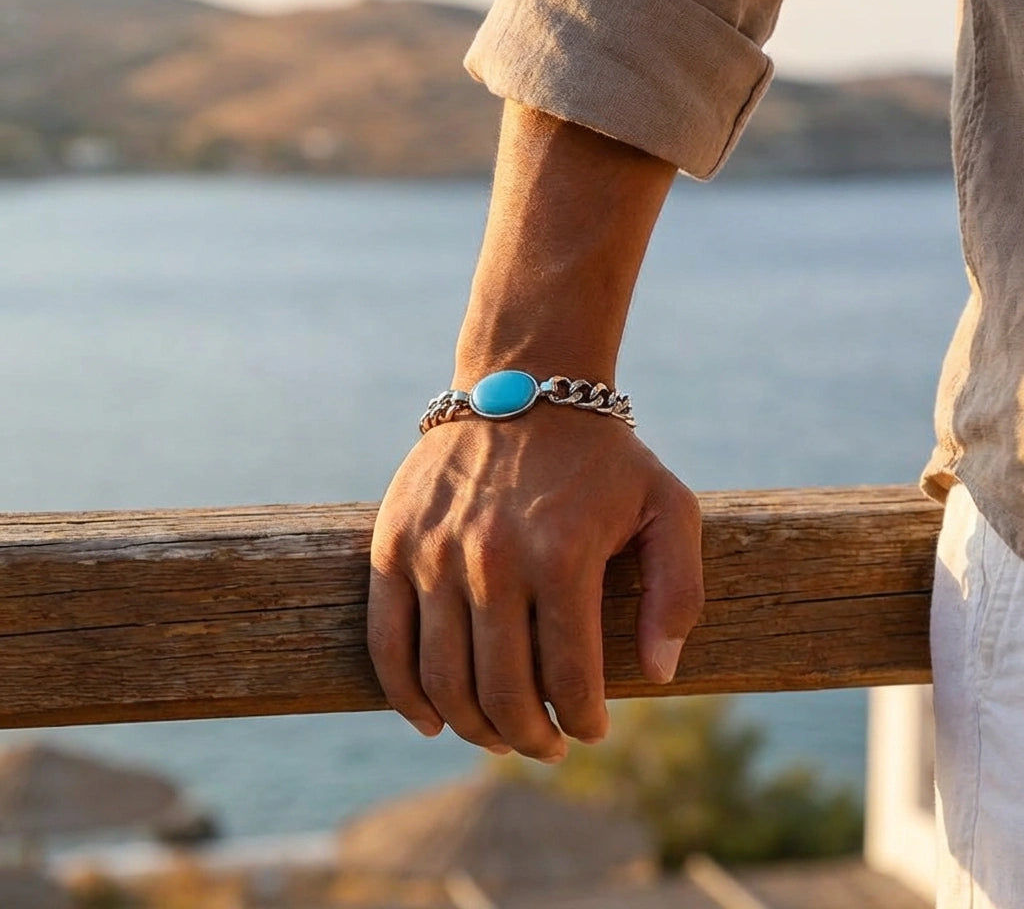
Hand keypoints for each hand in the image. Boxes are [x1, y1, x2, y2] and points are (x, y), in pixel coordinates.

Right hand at [368, 405, 702, 761]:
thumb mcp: (669, 505)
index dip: (584, 722)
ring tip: (498, 737)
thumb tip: (659, 674)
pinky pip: (388, 643)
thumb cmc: (601, 457)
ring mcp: (434, 553)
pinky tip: (431, 721)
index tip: (590, 731)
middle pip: (503, 692)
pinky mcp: (393, 545)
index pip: (569, 678)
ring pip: (443, 680)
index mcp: (563, 555)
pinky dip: (405, 696)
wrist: (521, 384)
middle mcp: (492, 559)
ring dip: (472, 728)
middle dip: (531, 739)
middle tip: (546, 747)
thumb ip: (677, 589)